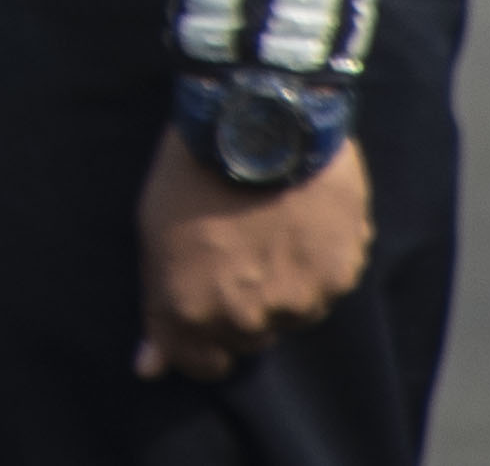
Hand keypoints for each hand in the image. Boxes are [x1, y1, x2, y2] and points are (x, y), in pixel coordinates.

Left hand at [135, 126, 371, 380]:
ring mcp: (299, 300)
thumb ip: (157, 309)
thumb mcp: (153, 233)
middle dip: (237, 308)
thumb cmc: (193, 169)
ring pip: (290, 314)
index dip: (197, 341)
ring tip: (267, 230)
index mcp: (193, 310)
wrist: (256, 119)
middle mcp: (249, 317)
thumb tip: (148, 369)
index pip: (201, 364)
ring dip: (280, 287)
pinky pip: (326, 286)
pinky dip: (315, 264)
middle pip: (246, 338)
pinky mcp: (340, 275)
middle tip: (233, 254)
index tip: (199, 315)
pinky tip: (299, 222)